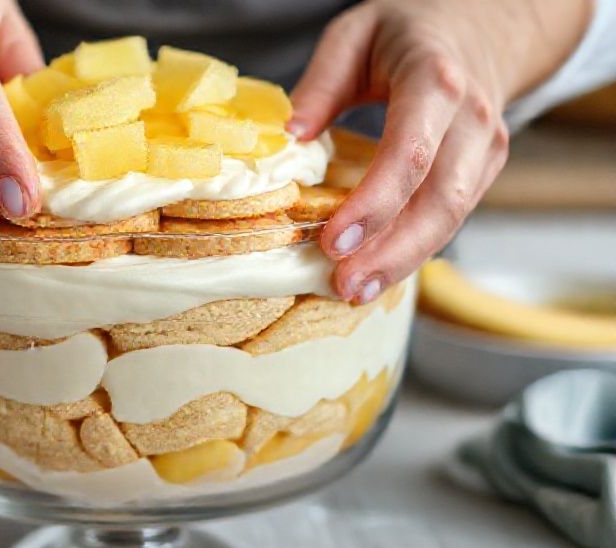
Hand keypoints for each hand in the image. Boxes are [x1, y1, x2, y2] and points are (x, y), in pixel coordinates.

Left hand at [288, 0, 590, 301]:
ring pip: (452, 218)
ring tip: (356, 291)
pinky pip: (452, 218)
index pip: (409, 153)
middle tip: (344, 285)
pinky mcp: (485, 171)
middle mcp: (472, 119)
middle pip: (439, 199)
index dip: (374, 204)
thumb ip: (321, 82)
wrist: (481, 27)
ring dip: (404, 261)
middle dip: (391, 250)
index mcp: (435, 81)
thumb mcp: (355, 34)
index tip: (333, 241)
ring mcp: (486, 149)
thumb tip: (290, 135)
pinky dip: (415, 249)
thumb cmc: (407, 32)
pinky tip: (379, 272)